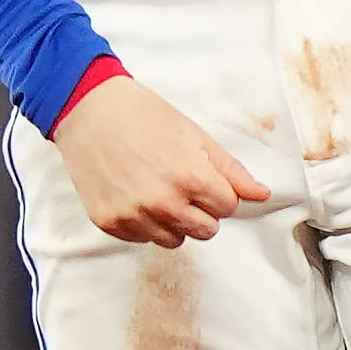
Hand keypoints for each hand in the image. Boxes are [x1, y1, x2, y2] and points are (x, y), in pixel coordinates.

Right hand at [51, 77, 277, 248]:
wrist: (88, 109)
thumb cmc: (143, 115)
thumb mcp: (195, 136)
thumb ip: (231, 170)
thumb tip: (262, 195)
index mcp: (191, 178)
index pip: (228, 208)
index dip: (219, 192)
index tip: (202, 176)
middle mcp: (163, 203)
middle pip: (206, 231)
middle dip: (201, 211)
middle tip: (181, 184)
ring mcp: (134, 215)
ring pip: (174, 240)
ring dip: (173, 221)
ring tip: (156, 189)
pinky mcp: (109, 222)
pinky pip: (142, 239)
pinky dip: (143, 223)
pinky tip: (134, 194)